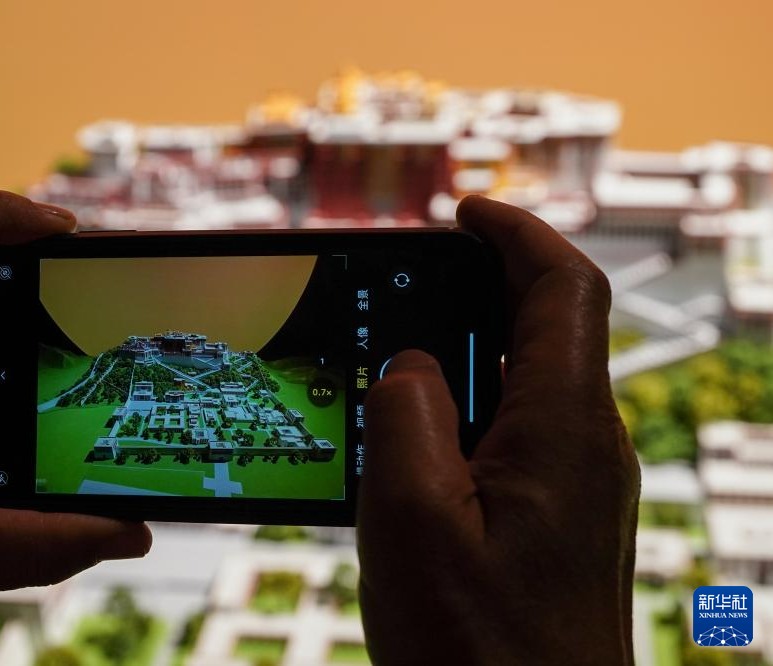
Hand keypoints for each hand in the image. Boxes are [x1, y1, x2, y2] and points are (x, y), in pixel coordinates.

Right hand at [356, 196, 638, 663]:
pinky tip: (413, 442)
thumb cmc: (477, 651)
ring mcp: (580, 482)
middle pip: (547, 325)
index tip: (462, 209)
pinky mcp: (560, 515)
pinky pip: (517, 431)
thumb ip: (407, 414)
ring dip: (466, 353)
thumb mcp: (412, 520)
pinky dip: (468, 408)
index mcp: (564, 427)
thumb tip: (412, 362)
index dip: (516, 231)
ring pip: (528, 380)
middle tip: (403, 287)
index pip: (563, 286)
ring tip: (392, 364)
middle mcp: (588, 444)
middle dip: (477, 287)